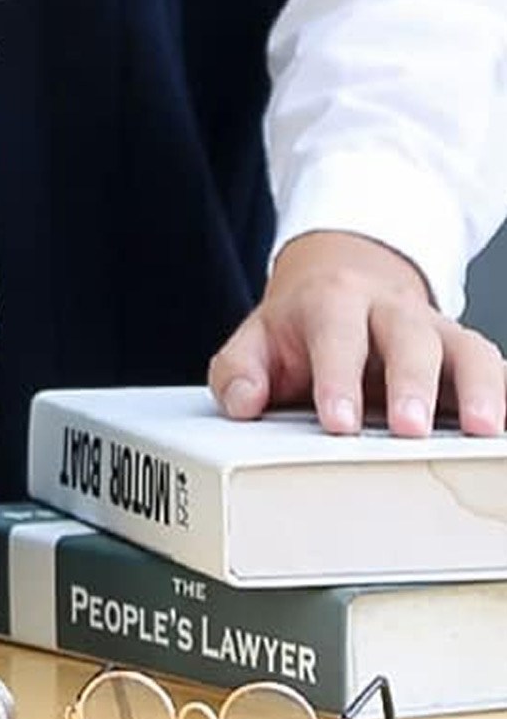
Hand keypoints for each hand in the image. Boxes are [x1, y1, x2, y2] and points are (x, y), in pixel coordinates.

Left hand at [209, 230, 506, 437]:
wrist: (339, 288)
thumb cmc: (297, 330)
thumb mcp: (255, 342)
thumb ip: (238, 371)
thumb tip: (243, 401)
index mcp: (331, 301)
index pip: (335, 334)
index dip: (337, 378)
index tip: (338, 423)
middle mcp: (388, 310)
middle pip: (407, 337)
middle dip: (410, 383)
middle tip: (409, 429)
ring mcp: (434, 329)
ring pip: (463, 348)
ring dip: (476, 388)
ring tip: (482, 430)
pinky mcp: (465, 353)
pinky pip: (491, 367)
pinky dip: (501, 394)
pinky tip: (500, 430)